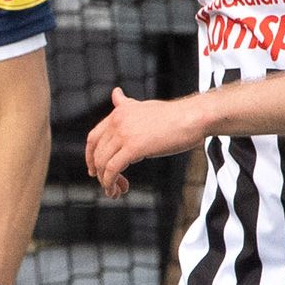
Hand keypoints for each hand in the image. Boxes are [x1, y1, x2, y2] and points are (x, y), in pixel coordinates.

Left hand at [85, 87, 202, 197]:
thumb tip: (115, 94)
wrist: (194, 117)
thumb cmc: (175, 115)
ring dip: (105, 180)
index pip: (93, 137)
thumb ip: (126, 104)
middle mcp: (117, 122)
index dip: (90, 155)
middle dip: (98, 171)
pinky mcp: (134, 147)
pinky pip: (113, 169)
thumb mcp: (143, 106)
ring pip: (103, 163)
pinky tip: (117, 189)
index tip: (93, 168)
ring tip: (114, 190)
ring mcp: (124, 134)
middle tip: (106, 183)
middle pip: (96, 152)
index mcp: (118, 113)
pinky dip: (111, 182)